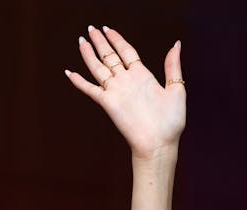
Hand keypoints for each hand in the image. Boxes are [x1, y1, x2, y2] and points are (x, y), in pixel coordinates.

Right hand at [65, 25, 185, 158]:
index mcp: (142, 76)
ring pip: (98, 68)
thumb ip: (173, 66)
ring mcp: (116, 91)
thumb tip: (176, 44)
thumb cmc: (171, 123)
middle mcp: (127, 82)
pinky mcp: (108, 103)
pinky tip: (69, 73)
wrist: (159, 144)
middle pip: (110, 56)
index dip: (117, 39)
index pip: (126, 52)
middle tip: (91, 29)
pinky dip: (79, 82)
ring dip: (89, 54)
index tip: (108, 29)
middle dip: (100, 42)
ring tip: (82, 41)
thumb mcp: (177, 89)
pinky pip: (90, 89)